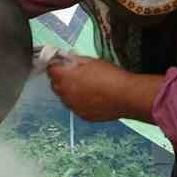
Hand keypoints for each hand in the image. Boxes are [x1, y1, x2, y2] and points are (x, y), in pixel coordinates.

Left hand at [45, 56, 161, 122]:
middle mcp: (65, 95)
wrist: (126, 96)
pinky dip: (80, 102)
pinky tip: (93, 97)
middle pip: (55, 85)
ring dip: (70, 91)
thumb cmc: (110, 76)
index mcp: (65, 78)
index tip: (62, 64)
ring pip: (65, 98)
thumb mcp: (91, 61)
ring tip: (87, 87)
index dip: (56, 65)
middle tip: (75, 74)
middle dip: (62, 79)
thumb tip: (66, 60)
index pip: (51, 70)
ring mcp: (73, 107)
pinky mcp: (83, 116)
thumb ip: (74, 60)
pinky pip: (76, 107)